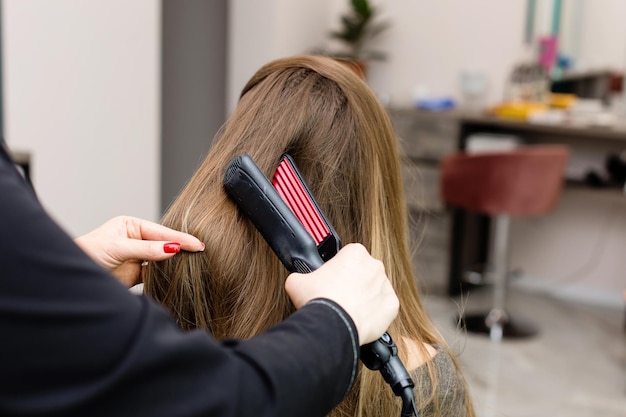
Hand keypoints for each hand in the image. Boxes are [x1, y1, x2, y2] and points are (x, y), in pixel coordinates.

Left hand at [75, 215, 204, 286]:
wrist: (72, 277)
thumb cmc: (88, 254)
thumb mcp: (118, 248)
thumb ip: (146, 249)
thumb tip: (172, 248)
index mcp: (131, 226)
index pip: (161, 231)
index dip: (180, 237)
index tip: (197, 243)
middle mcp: (136, 240)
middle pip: (165, 243)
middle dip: (182, 247)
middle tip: (202, 250)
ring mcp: (138, 258)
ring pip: (163, 258)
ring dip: (176, 260)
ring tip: (196, 261)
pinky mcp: (137, 275)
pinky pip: (157, 273)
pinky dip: (168, 273)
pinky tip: (180, 273)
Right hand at [284, 243, 398, 345]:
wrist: (333, 325)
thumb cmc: (318, 300)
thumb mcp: (297, 281)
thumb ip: (301, 275)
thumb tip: (298, 280)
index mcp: (355, 252)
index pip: (348, 257)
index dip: (338, 270)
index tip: (332, 282)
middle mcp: (374, 265)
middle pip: (363, 272)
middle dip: (353, 283)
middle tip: (339, 297)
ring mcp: (386, 285)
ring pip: (374, 290)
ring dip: (364, 298)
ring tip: (348, 311)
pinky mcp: (393, 305)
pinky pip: (384, 308)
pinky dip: (375, 314)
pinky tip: (359, 319)